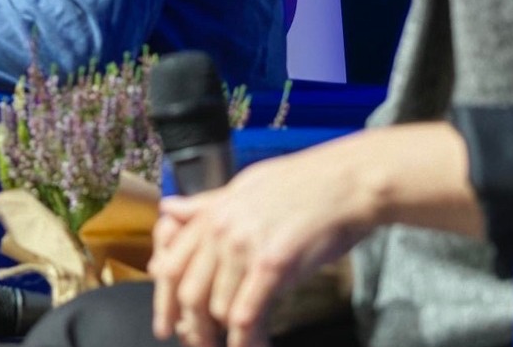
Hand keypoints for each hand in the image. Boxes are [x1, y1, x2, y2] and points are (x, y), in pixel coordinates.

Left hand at [148, 124, 477, 346]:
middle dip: (193, 327)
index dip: (165, 301)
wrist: (347, 182)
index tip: (168, 324)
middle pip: (189, 293)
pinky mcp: (272, 264)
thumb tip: (169, 208)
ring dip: (223, 337)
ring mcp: (244, 247)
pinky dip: (247, 340)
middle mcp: (220, 230)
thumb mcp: (245, 187)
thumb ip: (205, 205)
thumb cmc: (305, 184)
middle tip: (202, 345)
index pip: (171, 265)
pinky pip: (247, 315)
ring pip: (217, 308)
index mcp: (211, 213)